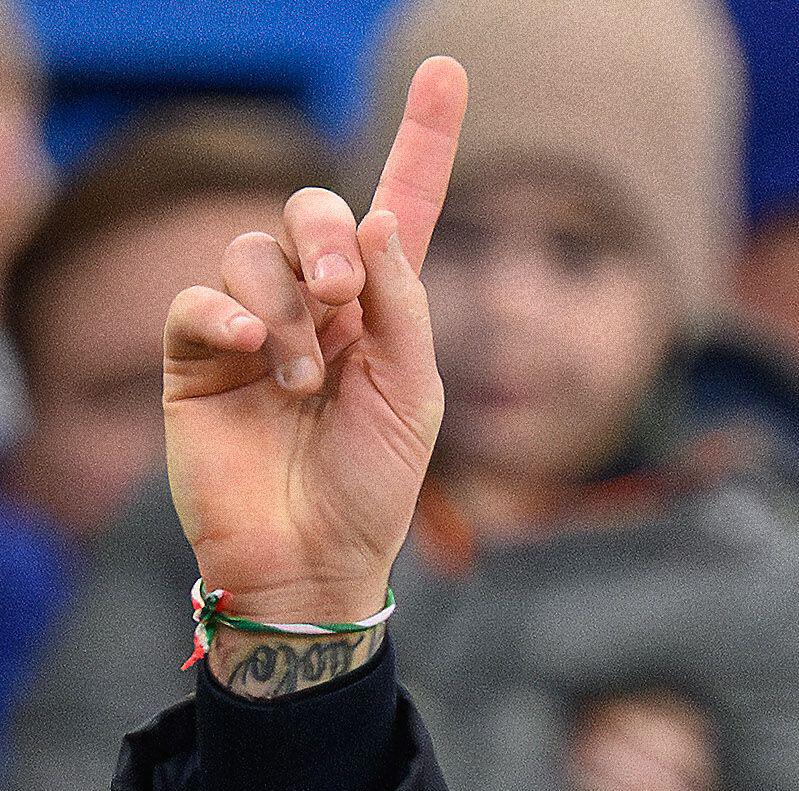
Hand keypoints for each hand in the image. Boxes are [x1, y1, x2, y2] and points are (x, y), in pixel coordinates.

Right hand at [161, 56, 464, 662]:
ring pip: (254, 251)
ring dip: (288, 311)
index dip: (424, 139)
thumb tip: (380, 219)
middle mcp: (315, 303)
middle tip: (344, 297)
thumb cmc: (372, 488)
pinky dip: (231, 318)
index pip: (398, 207)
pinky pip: (202, 297)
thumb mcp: (413, 397)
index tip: (450, 70)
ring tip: (303, 383)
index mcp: (380, 310)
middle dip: (327, 237)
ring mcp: (252, 324)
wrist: (313, 559)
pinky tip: (256, 359)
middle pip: (311, 210)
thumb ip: (401, 307)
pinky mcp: (196, 353)